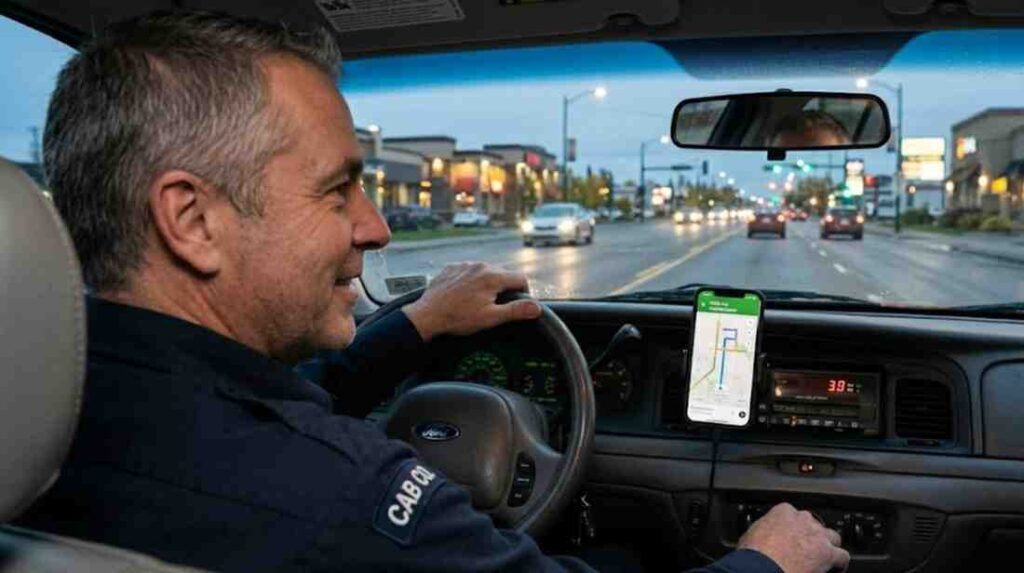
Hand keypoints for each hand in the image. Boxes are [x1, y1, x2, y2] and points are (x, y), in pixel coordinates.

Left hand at [401, 262, 542, 341]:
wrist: (428, 315)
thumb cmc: (458, 318)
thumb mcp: (490, 318)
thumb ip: (515, 311)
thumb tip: (536, 307)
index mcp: (493, 276)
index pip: (521, 278)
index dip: (524, 292)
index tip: (518, 304)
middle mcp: (480, 265)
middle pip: (504, 274)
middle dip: (505, 288)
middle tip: (496, 306)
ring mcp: (465, 265)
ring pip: (486, 271)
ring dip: (488, 283)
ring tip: (479, 301)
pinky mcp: (453, 268)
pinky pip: (470, 271)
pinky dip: (472, 280)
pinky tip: (465, 295)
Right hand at [738, 503, 849, 572]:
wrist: (764, 568)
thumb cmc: (754, 554)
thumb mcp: (750, 535)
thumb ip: (762, 531)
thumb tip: (758, 538)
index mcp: (783, 512)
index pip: (792, 514)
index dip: (793, 527)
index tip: (790, 536)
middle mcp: (803, 520)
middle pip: (814, 524)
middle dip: (811, 535)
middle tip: (805, 548)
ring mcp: (818, 536)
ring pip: (832, 537)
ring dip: (828, 546)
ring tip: (822, 558)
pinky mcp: (828, 553)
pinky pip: (842, 556)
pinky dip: (840, 563)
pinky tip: (836, 569)